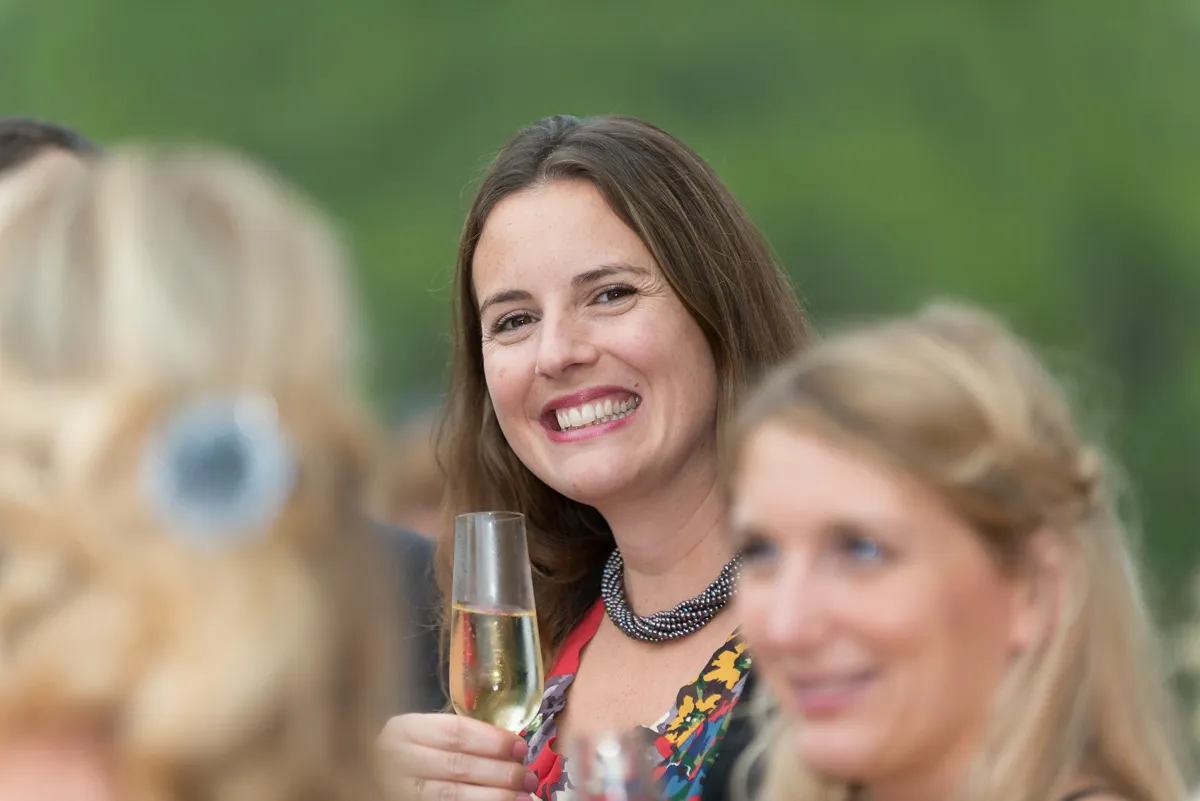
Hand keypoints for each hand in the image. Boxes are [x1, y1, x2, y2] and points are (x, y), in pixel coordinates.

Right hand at [377, 713, 537, 800]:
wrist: (373, 775)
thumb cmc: (408, 753)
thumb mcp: (423, 735)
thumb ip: (456, 737)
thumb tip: (512, 747)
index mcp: (404, 729)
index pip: (454, 732)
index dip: (492, 741)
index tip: (520, 748)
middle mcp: (395, 759)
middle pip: (457, 766)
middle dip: (499, 773)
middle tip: (527, 778)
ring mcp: (397, 788)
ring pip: (451, 795)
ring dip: (493, 797)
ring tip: (522, 798)